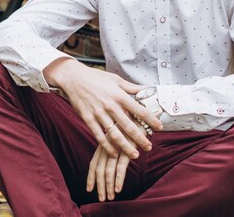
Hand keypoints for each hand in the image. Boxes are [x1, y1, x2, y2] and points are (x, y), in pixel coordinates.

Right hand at [44, 58, 161, 157]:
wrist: (74, 78)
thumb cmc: (96, 78)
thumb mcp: (116, 79)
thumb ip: (132, 87)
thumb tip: (147, 89)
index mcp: (119, 95)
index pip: (140, 110)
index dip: (151, 120)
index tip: (159, 127)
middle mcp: (110, 106)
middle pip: (129, 126)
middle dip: (140, 138)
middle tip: (149, 147)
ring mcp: (98, 113)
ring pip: (114, 134)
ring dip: (126, 146)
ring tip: (134, 155)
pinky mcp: (88, 119)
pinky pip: (99, 135)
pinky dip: (107, 146)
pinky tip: (114, 153)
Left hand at [86, 119, 146, 200]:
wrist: (138, 108)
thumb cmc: (129, 120)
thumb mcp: (119, 133)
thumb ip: (115, 144)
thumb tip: (114, 157)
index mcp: (103, 143)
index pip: (94, 163)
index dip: (91, 177)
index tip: (89, 188)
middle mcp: (107, 146)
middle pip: (98, 170)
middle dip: (99, 186)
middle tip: (101, 198)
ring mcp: (115, 148)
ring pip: (108, 171)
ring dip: (107, 186)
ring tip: (108, 197)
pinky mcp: (125, 148)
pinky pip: (120, 167)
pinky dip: (118, 179)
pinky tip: (117, 189)